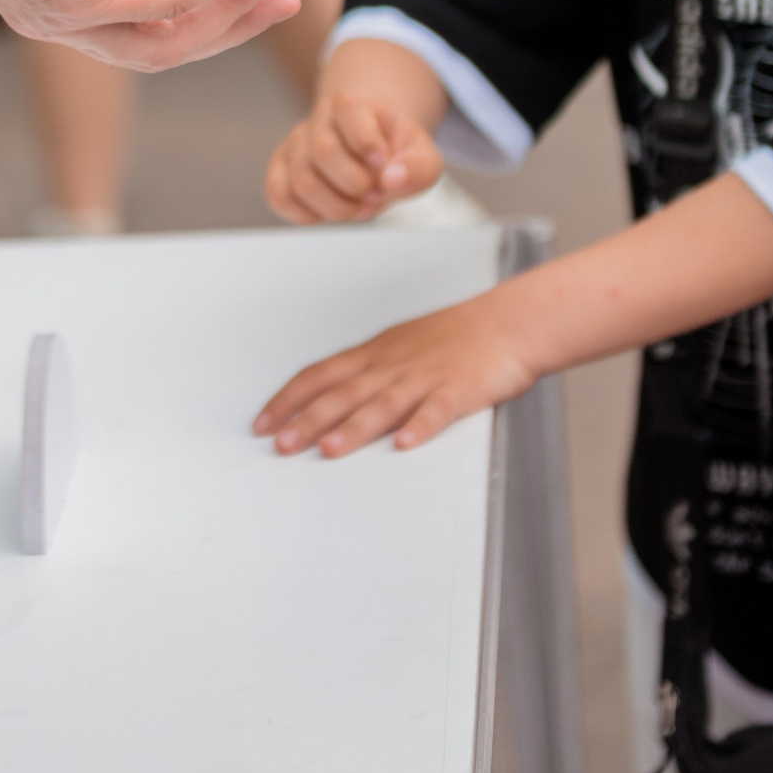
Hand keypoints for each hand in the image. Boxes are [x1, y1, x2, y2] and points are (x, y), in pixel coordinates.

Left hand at [253, 293, 537, 456]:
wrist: (509, 322)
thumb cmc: (454, 336)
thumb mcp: (400, 347)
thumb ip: (368, 372)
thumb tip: (333, 397)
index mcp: (376, 354)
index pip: (320, 374)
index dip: (289, 399)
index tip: (263, 422)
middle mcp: (393, 364)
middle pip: (343, 392)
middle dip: (308, 419)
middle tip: (282, 445)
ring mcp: (426, 376)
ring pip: (383, 403)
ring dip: (354, 427)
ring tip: (329, 449)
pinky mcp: (460, 389)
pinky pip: (437, 410)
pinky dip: (420, 427)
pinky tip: (404, 445)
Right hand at [265, 92, 444, 223]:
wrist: (373, 148)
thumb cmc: (395, 151)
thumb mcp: (423, 157)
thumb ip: (418, 168)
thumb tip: (392, 180)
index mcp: (353, 105)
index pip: (349, 114)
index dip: (369, 146)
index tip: (385, 162)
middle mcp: (318, 121)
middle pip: (323, 152)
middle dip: (356, 185)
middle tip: (375, 193)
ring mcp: (295, 145)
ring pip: (302, 181)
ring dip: (336, 207)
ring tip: (358, 207)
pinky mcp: (281, 170)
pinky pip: (279, 196)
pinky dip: (306, 215)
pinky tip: (329, 211)